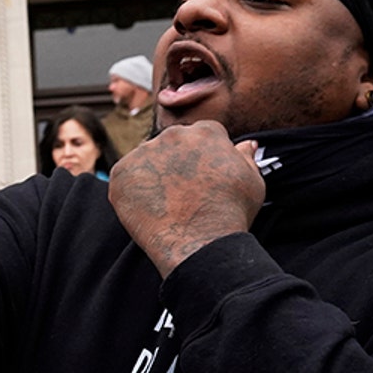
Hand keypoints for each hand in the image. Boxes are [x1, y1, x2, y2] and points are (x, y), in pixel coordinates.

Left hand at [108, 121, 263, 277]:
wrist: (199, 241)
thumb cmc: (231, 213)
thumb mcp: (252, 181)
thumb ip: (245, 157)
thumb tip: (246, 144)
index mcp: (205, 131)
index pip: (200, 136)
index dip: (203, 158)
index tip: (203, 178)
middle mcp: (173, 135)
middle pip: (171, 144)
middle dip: (176, 163)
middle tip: (183, 193)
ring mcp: (143, 153)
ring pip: (146, 160)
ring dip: (153, 175)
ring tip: (166, 204)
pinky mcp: (121, 173)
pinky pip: (124, 178)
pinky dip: (132, 191)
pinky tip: (148, 209)